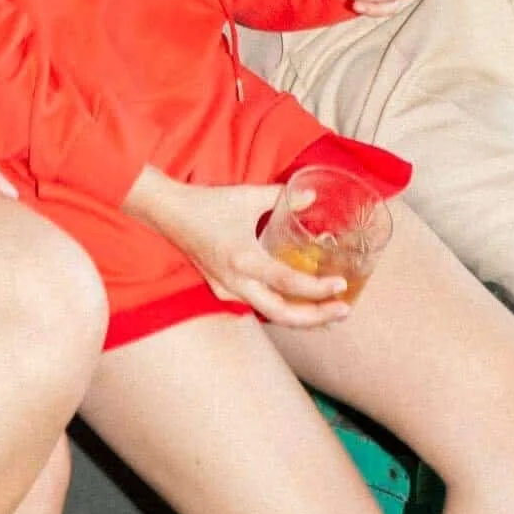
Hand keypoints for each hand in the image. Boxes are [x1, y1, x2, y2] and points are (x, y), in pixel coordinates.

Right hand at [126, 173, 351, 328]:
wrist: (168, 213)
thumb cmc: (208, 203)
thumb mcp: (247, 196)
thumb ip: (282, 196)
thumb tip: (312, 196)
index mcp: (243, 259)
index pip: (288, 283)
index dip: (317, 289)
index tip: (342, 286)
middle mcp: (236, 283)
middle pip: (283, 314)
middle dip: (316, 317)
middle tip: (344, 311)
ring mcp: (228, 290)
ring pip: (270, 314)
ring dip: (300, 316)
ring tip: (328, 311)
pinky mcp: (223, 289)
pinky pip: (257, 304)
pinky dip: (281, 307)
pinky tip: (298, 301)